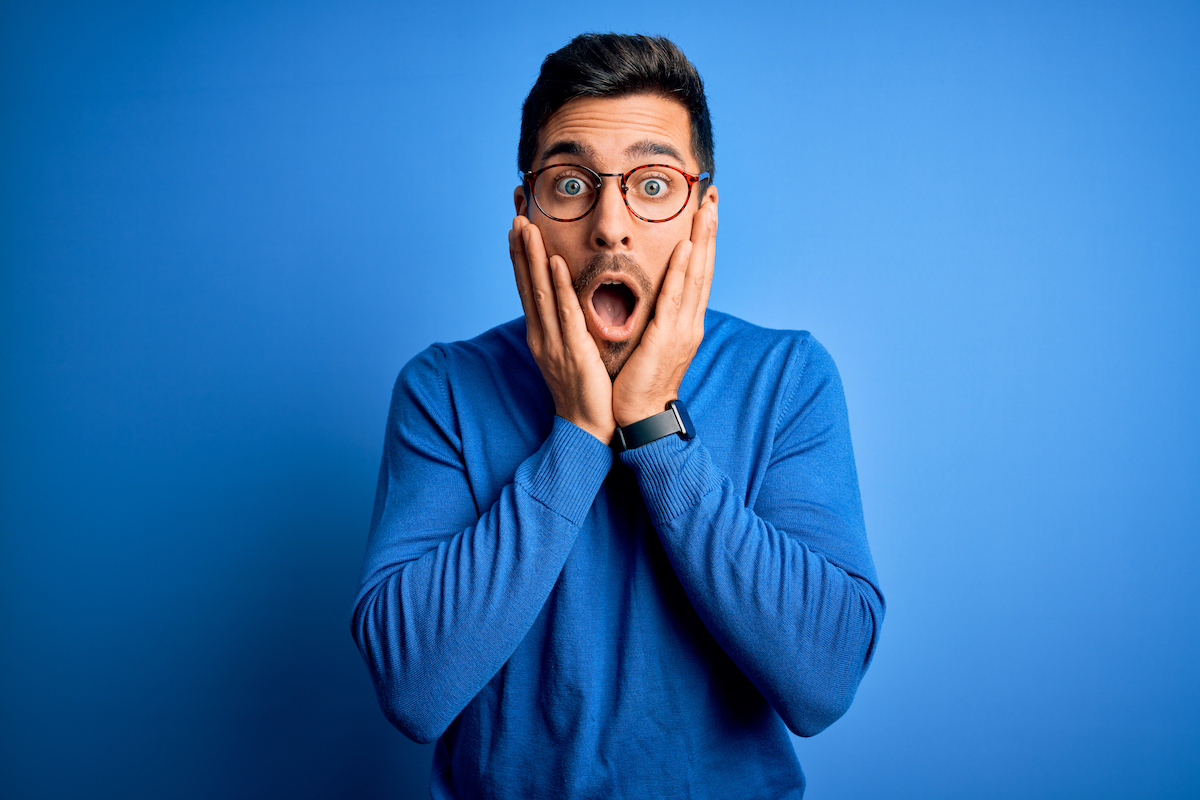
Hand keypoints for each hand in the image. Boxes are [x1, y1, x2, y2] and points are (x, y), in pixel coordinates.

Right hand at [509, 216, 615, 443]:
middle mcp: (541, 333)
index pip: (528, 287)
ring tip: (526, 228)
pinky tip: (556, 264)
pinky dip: (558, 287)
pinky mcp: (572, 351)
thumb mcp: (570, 350)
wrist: (587, 426)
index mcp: (541, 333)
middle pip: (527, 284)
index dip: (521, 256)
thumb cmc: (585, 389)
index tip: (517, 225)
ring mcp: (553, 342)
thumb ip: (566, 325)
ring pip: (540, 292)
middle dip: (520, 248)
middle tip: (515, 214)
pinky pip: (564, 314)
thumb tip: (567, 302)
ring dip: (533, 258)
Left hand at [611, 200, 716, 427]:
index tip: (705, 209)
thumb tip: (651, 296)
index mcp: (685, 320)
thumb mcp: (650, 341)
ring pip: (696, 276)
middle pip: (704, 266)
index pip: (698, 272)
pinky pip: (675, 299)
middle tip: (712, 195)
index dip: (704, 239)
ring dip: (702, 240)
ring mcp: (682, 329)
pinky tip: (687, 248)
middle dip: (709, 229)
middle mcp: (690, 320)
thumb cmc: (640, 382)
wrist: (640, 418)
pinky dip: (683, 272)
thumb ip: (655, 317)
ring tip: (706, 208)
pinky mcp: (666, 338)